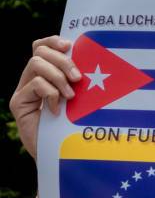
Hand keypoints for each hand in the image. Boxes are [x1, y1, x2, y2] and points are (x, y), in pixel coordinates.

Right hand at [9, 35, 80, 159]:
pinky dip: (51, 94)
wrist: (62, 156)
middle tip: (78, 78)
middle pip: (39, 52)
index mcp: (46, 75)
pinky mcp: (19, 104)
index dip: (53, 41)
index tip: (70, 45)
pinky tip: (57, 110)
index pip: (41, 47)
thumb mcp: (81, 99)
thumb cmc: (75, 127)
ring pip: (36, 64)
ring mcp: (23, 92)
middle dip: (62, 61)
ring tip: (71, 96)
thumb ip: (78, 82)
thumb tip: (91, 60)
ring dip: (58, 77)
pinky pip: (35, 84)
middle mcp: (31, 80)